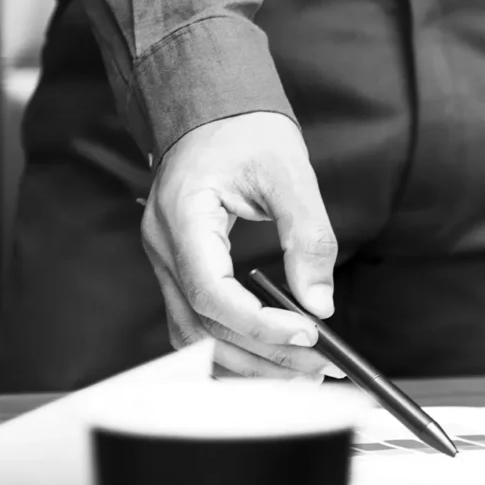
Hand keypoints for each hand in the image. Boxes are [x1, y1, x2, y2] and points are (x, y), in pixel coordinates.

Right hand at [141, 112, 340, 381]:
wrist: (212, 110)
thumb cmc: (245, 130)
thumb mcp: (289, 171)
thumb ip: (307, 236)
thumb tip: (320, 303)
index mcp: (184, 215)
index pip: (211, 292)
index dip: (260, 324)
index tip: (308, 335)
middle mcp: (164, 246)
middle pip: (203, 326)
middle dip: (264, 355)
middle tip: (319, 368)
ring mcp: (165, 261)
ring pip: (194, 337)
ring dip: (247, 363)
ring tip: (300, 374)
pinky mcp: (178, 270)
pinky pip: (196, 325)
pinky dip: (231, 348)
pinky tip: (268, 358)